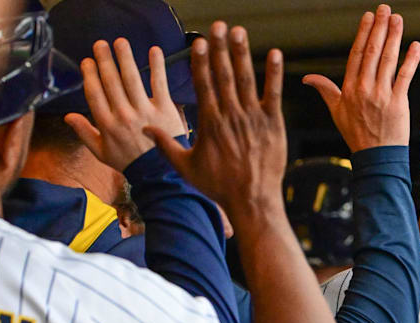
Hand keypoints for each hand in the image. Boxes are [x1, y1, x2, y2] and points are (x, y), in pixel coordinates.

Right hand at [65, 39, 187, 171]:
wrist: (159, 174)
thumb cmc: (130, 162)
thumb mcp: (102, 152)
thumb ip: (85, 133)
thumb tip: (68, 116)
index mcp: (107, 124)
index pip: (95, 93)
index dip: (89, 75)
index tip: (87, 61)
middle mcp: (123, 114)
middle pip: (111, 81)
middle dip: (104, 60)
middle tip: (100, 45)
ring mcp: (144, 111)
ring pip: (132, 78)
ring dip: (125, 58)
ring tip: (120, 42)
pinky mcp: (164, 109)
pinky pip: (159, 84)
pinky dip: (157, 66)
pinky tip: (154, 51)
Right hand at [145, 22, 286, 223]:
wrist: (251, 200)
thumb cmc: (218, 185)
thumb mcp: (185, 167)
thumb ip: (165, 146)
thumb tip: (145, 129)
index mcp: (209, 123)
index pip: (203, 85)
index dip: (201, 61)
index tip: (199, 42)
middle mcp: (230, 116)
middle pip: (223, 75)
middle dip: (220, 48)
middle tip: (218, 25)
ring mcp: (253, 118)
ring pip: (246, 79)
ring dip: (242, 53)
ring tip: (239, 31)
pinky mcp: (273, 124)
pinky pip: (273, 94)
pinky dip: (274, 73)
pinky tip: (274, 53)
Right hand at [303, 4, 419, 152]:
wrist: (375, 157)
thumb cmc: (357, 135)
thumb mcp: (336, 112)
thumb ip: (325, 90)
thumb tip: (307, 79)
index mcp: (350, 88)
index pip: (356, 54)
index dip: (363, 33)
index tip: (368, 17)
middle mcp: (365, 89)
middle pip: (372, 52)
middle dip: (379, 28)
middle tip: (385, 9)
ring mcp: (382, 95)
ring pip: (388, 60)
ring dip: (394, 37)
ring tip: (397, 19)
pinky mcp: (398, 103)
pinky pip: (405, 77)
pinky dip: (411, 60)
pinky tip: (415, 45)